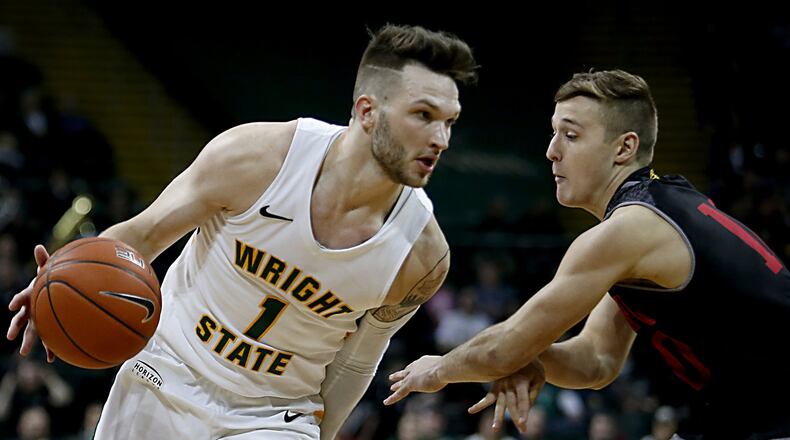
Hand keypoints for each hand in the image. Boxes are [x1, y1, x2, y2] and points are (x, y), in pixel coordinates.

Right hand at [7, 245, 54, 362]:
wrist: (57, 289)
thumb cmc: (50, 279)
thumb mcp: (47, 269)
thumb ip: (44, 260)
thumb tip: (39, 247)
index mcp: (30, 296)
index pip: (21, 298)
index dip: (17, 301)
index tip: (12, 306)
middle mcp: (30, 309)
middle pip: (21, 320)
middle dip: (15, 328)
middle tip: (10, 336)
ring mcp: (38, 319)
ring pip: (32, 332)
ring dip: (28, 342)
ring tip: (23, 353)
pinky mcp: (48, 326)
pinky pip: (49, 339)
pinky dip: (50, 349)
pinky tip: (51, 359)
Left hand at [383, 355, 445, 404]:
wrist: (441, 369)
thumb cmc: (447, 368)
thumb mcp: (446, 368)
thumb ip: (446, 370)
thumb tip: (455, 370)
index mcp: (423, 362)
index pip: (415, 365)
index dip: (410, 368)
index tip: (408, 369)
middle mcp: (415, 367)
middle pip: (405, 372)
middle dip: (399, 375)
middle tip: (392, 377)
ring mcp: (411, 376)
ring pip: (401, 382)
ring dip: (396, 385)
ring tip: (391, 387)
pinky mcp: (409, 385)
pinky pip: (399, 393)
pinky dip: (392, 398)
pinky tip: (386, 402)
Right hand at [467, 360, 545, 433]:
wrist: (520, 347)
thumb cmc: (533, 365)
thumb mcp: (539, 377)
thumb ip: (533, 392)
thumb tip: (528, 407)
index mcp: (521, 380)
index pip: (523, 400)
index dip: (524, 412)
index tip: (524, 423)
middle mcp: (509, 383)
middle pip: (512, 404)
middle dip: (517, 418)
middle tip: (522, 430)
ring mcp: (500, 384)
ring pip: (499, 403)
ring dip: (498, 416)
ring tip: (495, 428)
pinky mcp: (495, 384)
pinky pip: (488, 397)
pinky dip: (480, 405)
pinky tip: (470, 411)